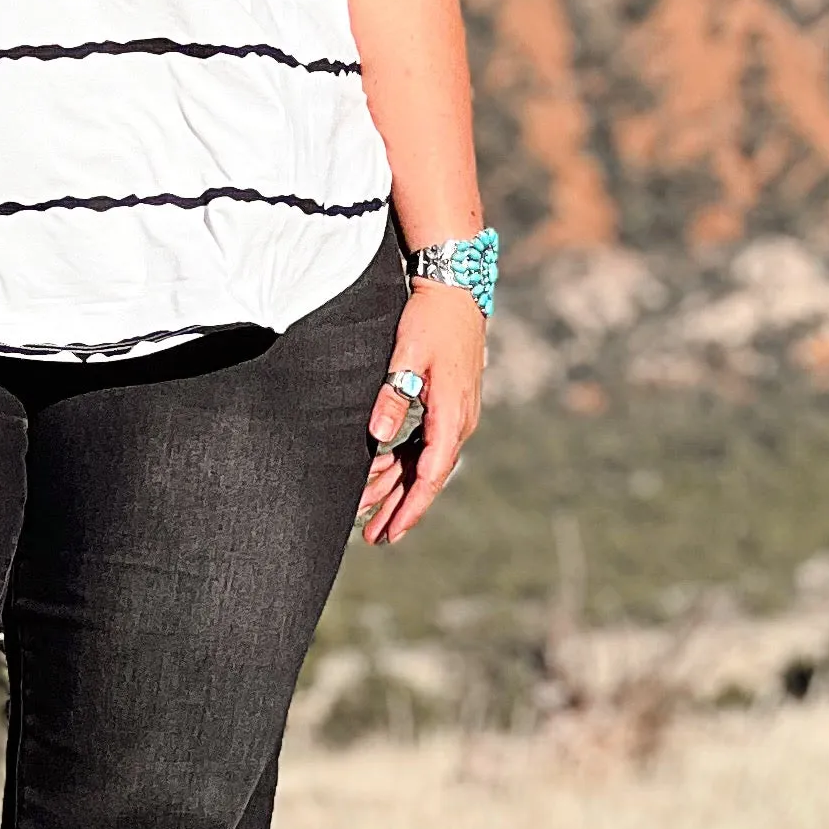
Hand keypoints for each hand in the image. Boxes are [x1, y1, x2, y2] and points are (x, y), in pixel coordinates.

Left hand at [356, 280, 484, 545]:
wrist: (456, 290)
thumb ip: (392, 394)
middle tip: (375, 538)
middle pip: (428, 478)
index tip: (390, 531)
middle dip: (402, 510)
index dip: (410, 507)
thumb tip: (377, 435)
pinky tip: (379, 475)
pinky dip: (402, 463)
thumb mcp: (405, 353)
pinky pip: (425, 445)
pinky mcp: (447, 406)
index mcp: (451, 413)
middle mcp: (459, 421)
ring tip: (369, 514)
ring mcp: (455, 414)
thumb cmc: (430, 318)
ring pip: (425, 463)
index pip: (431, 474)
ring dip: (398, 488)